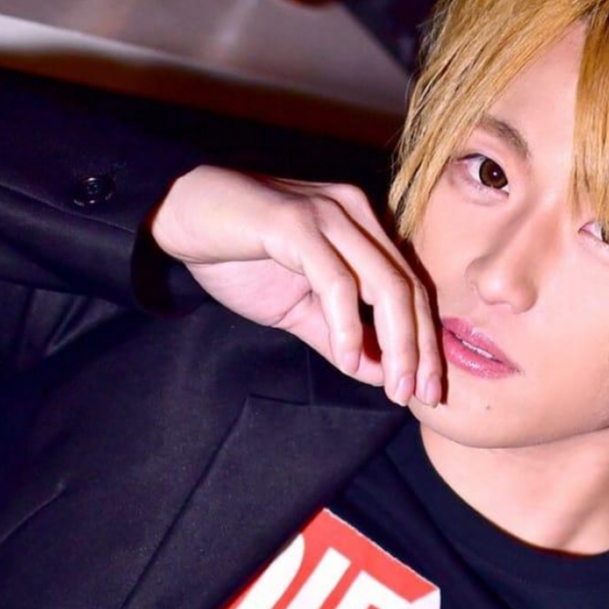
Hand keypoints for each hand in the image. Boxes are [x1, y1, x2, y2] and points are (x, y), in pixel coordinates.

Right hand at [150, 166, 442, 406]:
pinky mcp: (296, 223)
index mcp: (364, 228)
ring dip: (397, 344)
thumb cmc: (239, 256)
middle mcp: (356, 214)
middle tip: (422, 394)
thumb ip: (340, 338)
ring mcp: (329, 214)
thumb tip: (381, 376)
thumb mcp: (299, 308)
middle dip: (421, 348)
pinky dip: (348, 325)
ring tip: (395, 387)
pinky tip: (349, 360)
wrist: (178, 215)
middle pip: (408, 288)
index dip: (427, 341)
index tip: (429, 388)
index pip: (412, 288)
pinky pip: (337, 281)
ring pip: (385, 284)